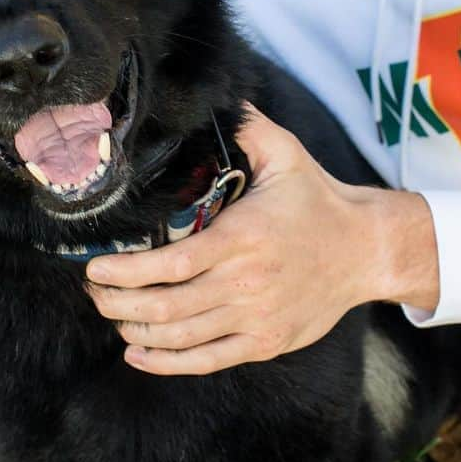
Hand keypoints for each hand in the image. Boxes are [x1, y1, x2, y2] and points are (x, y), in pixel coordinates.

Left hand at [86, 105, 438, 374]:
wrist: (367, 250)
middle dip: (117, 302)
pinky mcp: (265, 343)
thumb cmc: (319, 200)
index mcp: (243, 238)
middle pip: (165, 308)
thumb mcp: (285, 153)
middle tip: (93, 290)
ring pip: (180, 338)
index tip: (94, 267)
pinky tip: (137, 351)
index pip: (171, 266)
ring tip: (111, 313)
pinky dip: (166, 362)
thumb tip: (210, 99)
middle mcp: (246, 283)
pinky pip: (206, 361)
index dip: (125, 273)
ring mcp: (255, 318)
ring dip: (134, 329)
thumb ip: (246, 126)